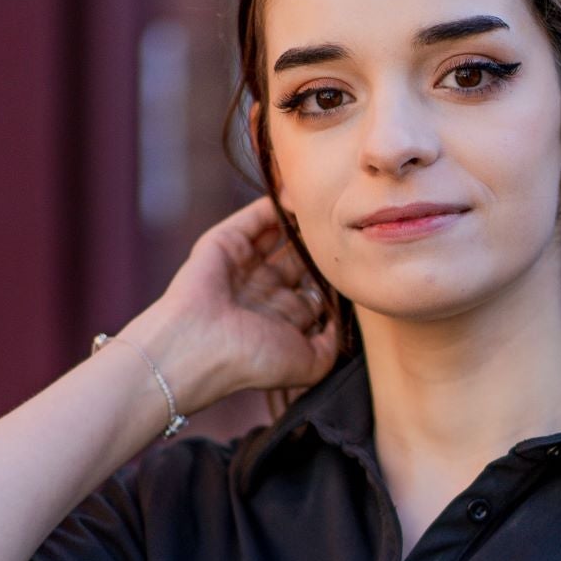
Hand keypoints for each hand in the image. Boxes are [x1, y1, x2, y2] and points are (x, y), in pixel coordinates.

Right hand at [125, 195, 341, 410]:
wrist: (201, 346)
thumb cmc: (254, 360)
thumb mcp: (309, 364)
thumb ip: (333, 343)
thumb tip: (344, 319)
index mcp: (282, 318)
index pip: (316, 290)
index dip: (336, 277)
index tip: (358, 263)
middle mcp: (264, 289)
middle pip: (302, 259)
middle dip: (323, 246)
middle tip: (346, 231)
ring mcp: (245, 264)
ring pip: (282, 234)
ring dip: (303, 221)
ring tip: (328, 207)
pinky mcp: (228, 241)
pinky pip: (259, 216)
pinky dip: (279, 203)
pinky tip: (301, 196)